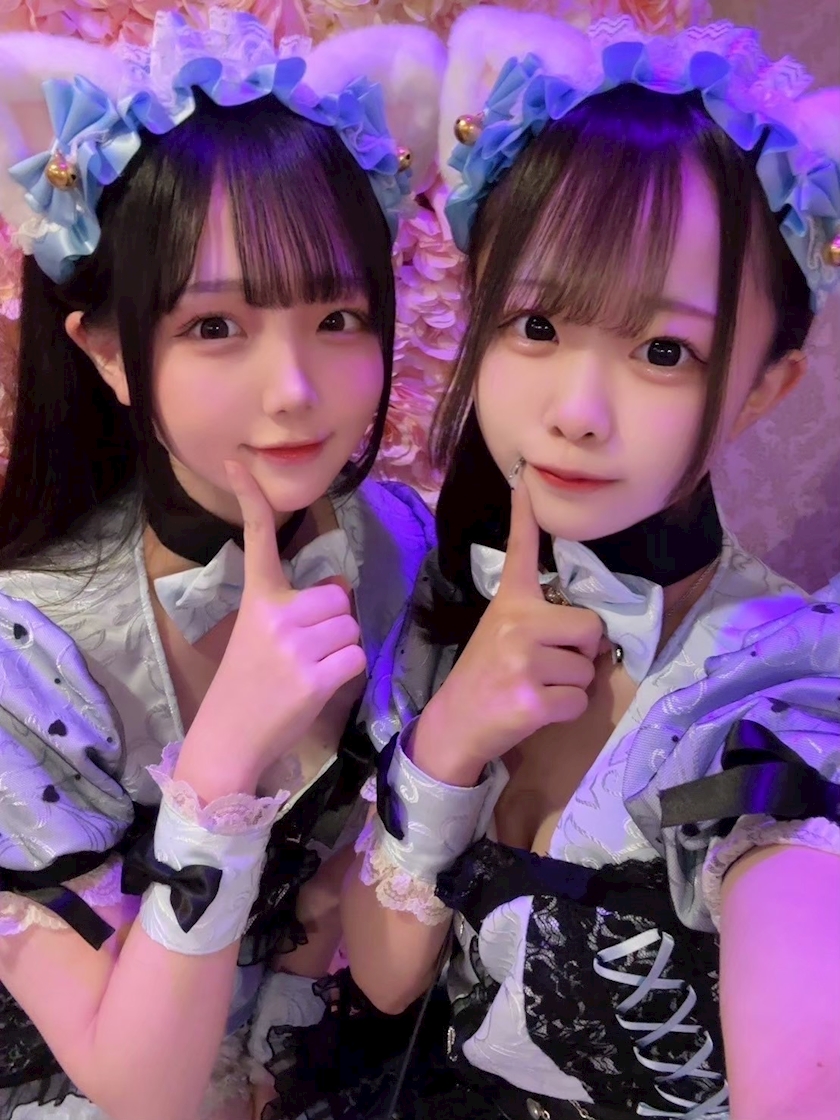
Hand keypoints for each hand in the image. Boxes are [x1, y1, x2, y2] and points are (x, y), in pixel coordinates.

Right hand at [182, 462, 366, 791]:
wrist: (229, 738)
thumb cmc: (246, 685)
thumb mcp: (258, 635)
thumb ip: (293, 608)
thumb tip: (340, 591)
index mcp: (257, 600)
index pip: (257, 541)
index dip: (252, 501)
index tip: (239, 463)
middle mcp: (276, 615)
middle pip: (338, 595)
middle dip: (332, 621)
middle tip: (305, 649)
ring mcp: (295, 646)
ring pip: (351, 626)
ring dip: (341, 648)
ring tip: (308, 669)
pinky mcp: (314, 676)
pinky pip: (356, 657)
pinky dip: (346, 673)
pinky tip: (318, 686)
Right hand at [413, 478, 601, 784]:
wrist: (455, 724)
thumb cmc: (485, 677)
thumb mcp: (502, 635)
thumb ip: (542, 623)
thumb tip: (595, 633)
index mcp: (510, 604)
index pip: (520, 552)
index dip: (524, 515)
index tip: (525, 479)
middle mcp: (518, 624)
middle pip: (590, 628)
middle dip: (580, 653)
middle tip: (545, 667)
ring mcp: (524, 662)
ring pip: (587, 670)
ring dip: (571, 686)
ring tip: (534, 689)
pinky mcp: (533, 699)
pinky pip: (579, 701)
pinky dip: (566, 712)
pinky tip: (535, 710)